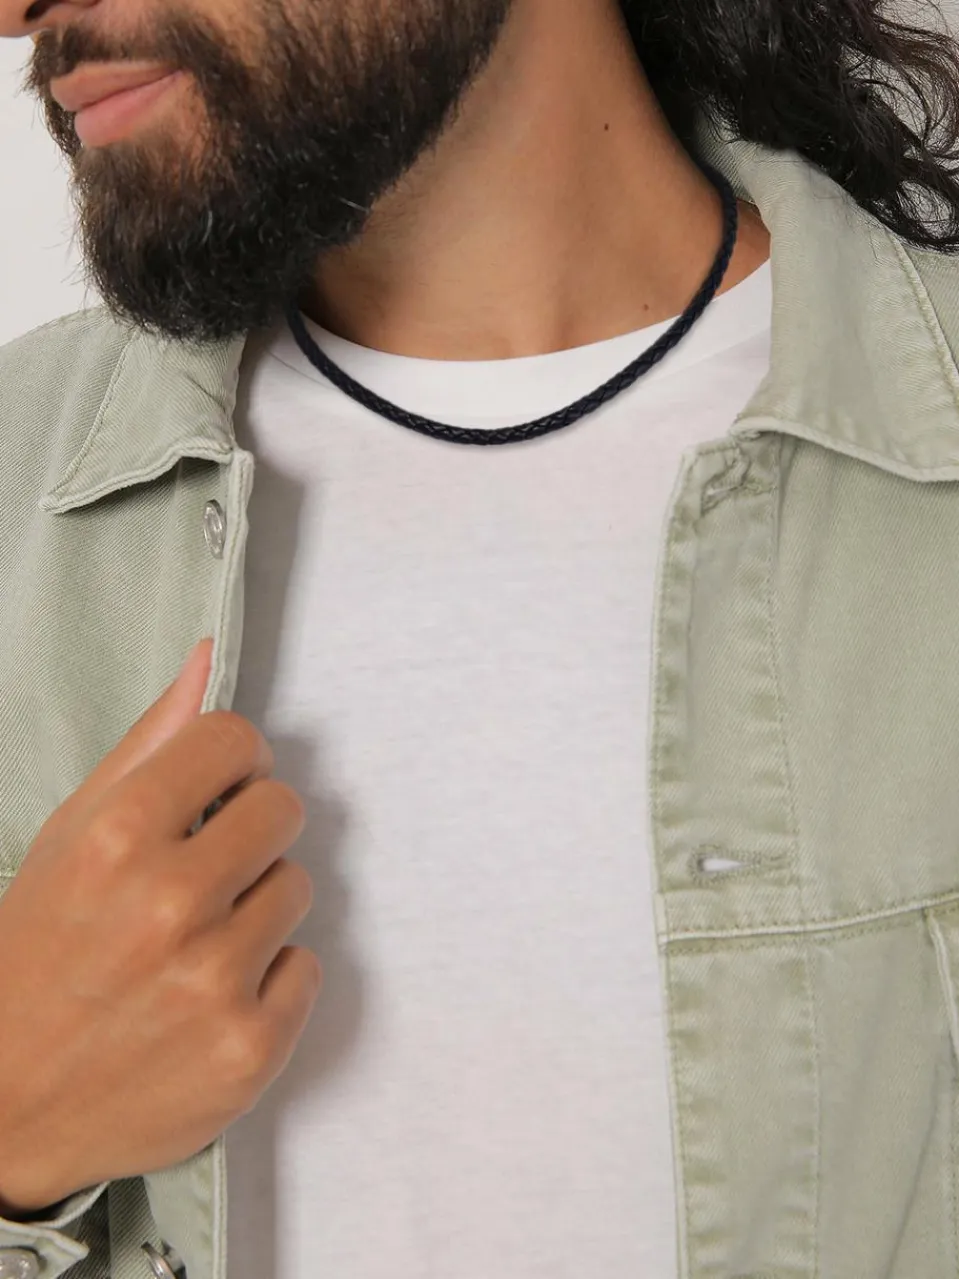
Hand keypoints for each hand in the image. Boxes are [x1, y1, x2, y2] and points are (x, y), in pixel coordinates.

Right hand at [0, 639, 320, 1214]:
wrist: (6, 1106)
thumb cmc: (37, 956)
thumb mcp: (69, 836)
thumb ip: (148, 745)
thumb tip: (209, 659)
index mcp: (119, 836)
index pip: (237, 741)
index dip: (231, 764)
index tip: (216, 793)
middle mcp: (171, 902)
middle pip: (284, 809)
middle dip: (249, 832)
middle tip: (204, 874)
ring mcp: (214, 979)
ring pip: (299, 886)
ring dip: (258, 907)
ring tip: (197, 942)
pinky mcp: (249, 1046)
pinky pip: (308, 967)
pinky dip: (270, 980)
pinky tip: (212, 998)